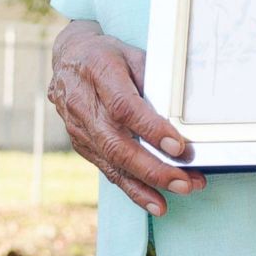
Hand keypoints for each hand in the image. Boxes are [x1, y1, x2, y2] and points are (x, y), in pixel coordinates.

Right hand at [47, 20, 206, 215]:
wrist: (69, 59)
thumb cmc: (108, 55)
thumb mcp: (132, 53)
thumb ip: (151, 78)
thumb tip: (177, 109)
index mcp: (99, 74)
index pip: (125, 108)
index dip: (151, 129)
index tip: (179, 146)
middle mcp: (85, 106)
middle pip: (118, 144)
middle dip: (154, 168)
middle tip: (186, 181)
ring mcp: (81, 130)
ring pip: (113, 163)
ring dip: (148, 184)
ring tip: (181, 191)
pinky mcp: (83, 146)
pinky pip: (108, 170)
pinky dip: (133, 189)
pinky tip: (156, 201)